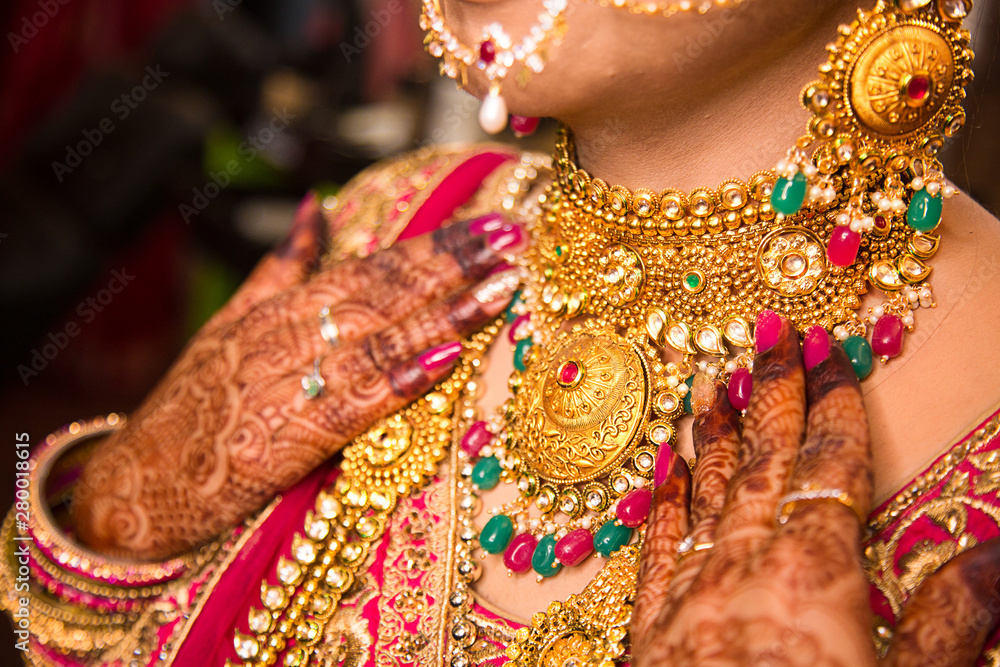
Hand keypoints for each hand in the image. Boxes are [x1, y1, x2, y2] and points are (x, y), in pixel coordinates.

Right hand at [72, 199, 524, 559]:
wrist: (138, 482)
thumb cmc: (192, 402)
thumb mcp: (233, 319)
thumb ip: (282, 263)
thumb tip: (317, 204)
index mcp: (285, 306)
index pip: (373, 265)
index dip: (434, 245)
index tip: (488, 227)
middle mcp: (291, 334)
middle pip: (385, 291)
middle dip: (454, 264)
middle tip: (513, 239)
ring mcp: (289, 383)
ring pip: (379, 338)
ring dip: (444, 313)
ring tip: (501, 288)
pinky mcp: (286, 436)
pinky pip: (355, 403)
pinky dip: (400, 380)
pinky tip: (446, 360)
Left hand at [631, 313, 999, 665]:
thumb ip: (956, 614)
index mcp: (818, 566)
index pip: (832, 463)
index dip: (836, 403)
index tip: (832, 350)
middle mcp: (746, 558)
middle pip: (765, 458)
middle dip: (773, 394)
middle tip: (768, 335)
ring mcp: (692, 586)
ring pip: (705, 488)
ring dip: (712, 433)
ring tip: (710, 383)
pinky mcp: (651, 624)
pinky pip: (654, 546)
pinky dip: (659, 504)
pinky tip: (658, 474)